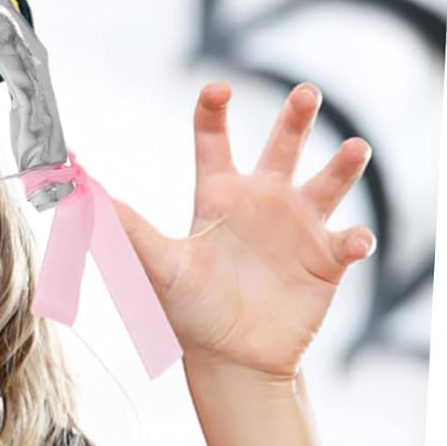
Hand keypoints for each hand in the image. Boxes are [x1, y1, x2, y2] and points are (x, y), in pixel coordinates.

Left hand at [114, 83, 374, 379]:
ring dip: (343, 165)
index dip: (214, 112)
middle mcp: (262, 202)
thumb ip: (129, 229)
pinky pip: (350, 240)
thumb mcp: (158, 267)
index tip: (218, 88)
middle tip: (305, 93)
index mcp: (218, 197)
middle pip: (282, 146)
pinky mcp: (327, 260)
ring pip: (328, 183)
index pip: (214, 142)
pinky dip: (357, 238)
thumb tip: (89, 195)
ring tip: (355, 149)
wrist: (230, 358)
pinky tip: (354, 242)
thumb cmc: (190, 311)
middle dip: (296, 118)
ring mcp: (299, 228)